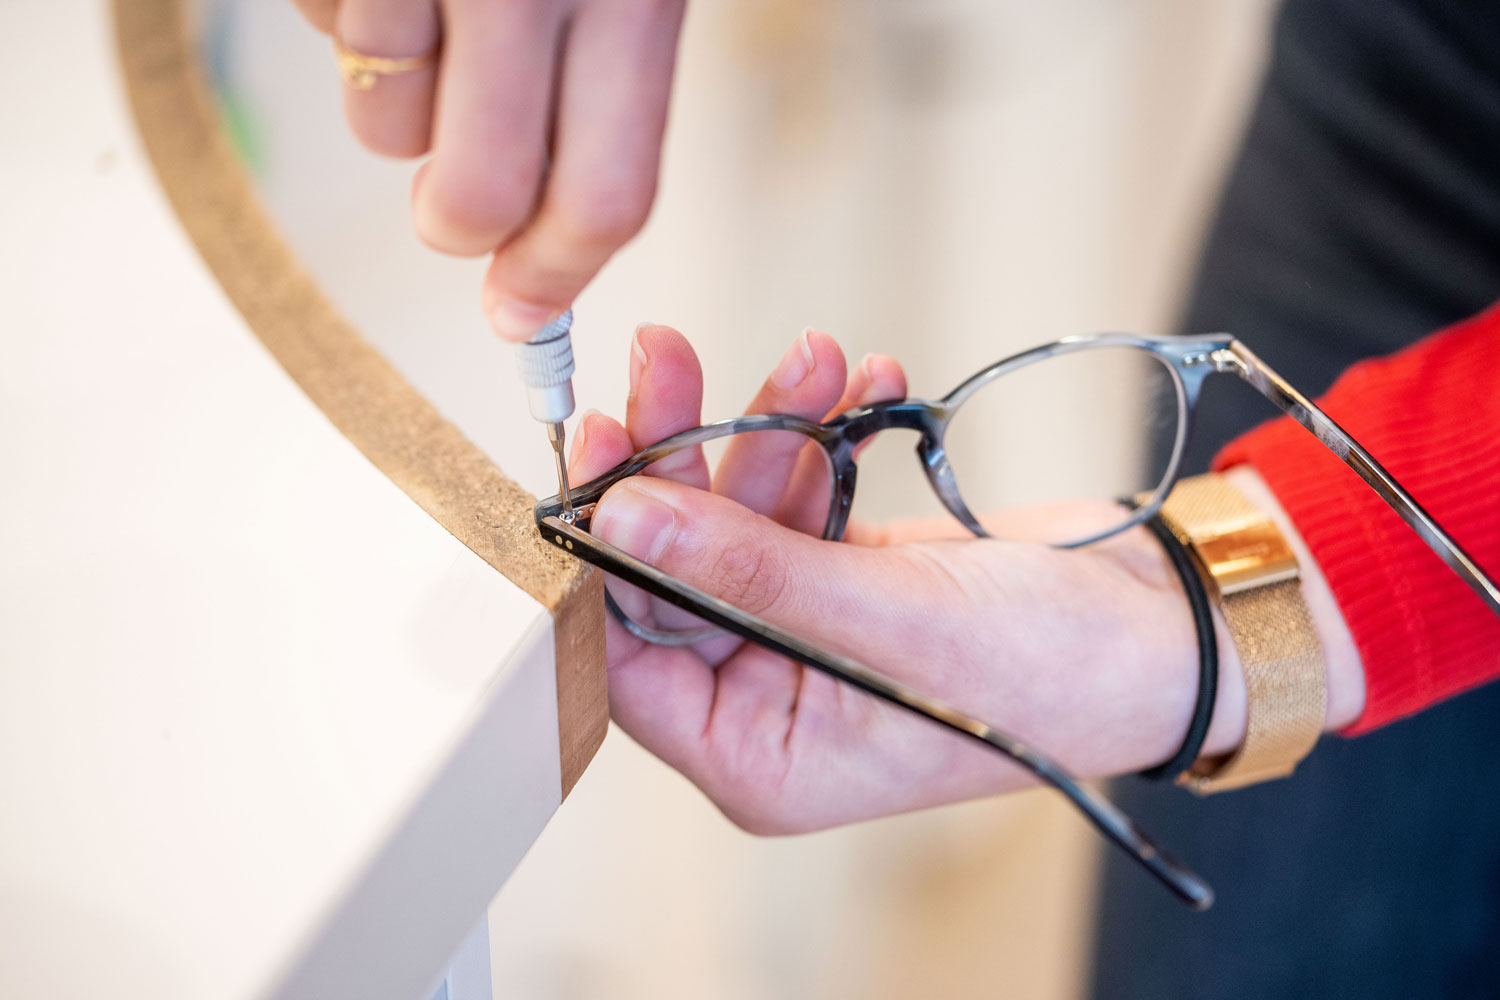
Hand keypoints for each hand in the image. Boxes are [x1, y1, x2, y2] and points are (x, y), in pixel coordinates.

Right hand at [291, 0, 685, 340]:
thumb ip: (601, 93)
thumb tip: (534, 254)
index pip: (604, 198)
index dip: (555, 275)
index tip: (521, 310)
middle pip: (481, 197)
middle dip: (456, 227)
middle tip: (454, 197)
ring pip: (385, 129)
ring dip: (397, 104)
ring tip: (430, 21)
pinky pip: (323, 31)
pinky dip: (343, 16)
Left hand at [568, 324, 1240, 833]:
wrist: (1167, 630)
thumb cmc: (1056, 671)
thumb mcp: (891, 619)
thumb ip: (748, 570)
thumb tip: (622, 519)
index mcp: (756, 753)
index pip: (626, 658)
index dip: (604, 552)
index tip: (599, 445)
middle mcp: (767, 696)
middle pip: (674, 566)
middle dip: (687, 458)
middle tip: (671, 360)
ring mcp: (805, 630)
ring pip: (735, 515)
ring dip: (770, 428)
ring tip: (814, 359)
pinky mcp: (845, 573)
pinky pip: (800, 493)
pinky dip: (823, 435)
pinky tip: (860, 386)